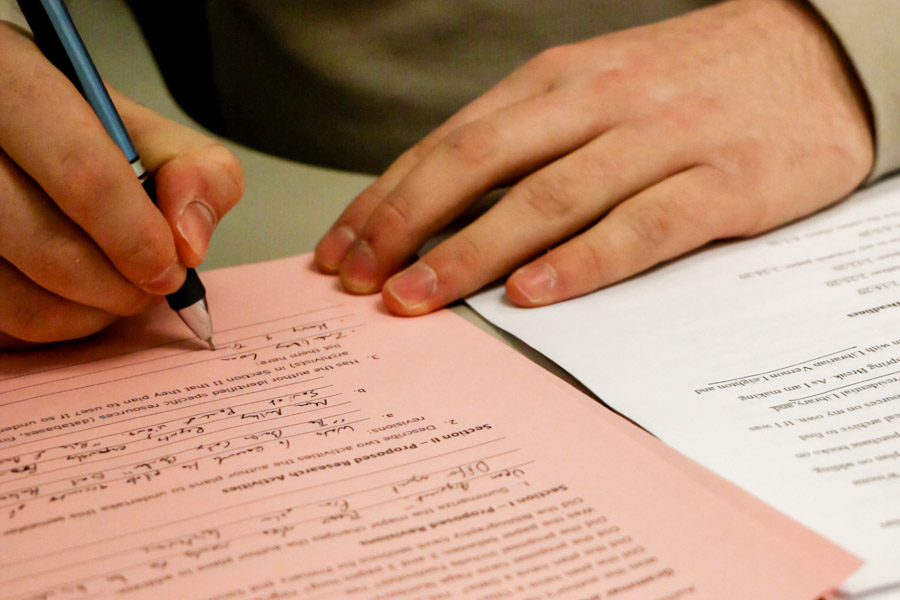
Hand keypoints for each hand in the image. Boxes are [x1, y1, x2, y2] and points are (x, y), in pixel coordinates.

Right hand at [0, 22, 243, 347]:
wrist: (10, 127)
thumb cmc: (77, 129)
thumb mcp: (148, 131)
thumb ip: (198, 173)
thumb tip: (189, 240)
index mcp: (17, 82)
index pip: (85, 174)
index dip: (138, 237)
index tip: (169, 267)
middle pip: (46, 243)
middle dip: (118, 286)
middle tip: (149, 287)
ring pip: (12, 291)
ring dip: (84, 313)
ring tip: (115, 292)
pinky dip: (46, 321)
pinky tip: (70, 298)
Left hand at [314, 0, 872, 313]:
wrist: (815, 52)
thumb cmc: (687, 83)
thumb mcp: (594, 91)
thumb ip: (528, 143)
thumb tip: (444, 210)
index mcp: (556, 81)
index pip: (450, 144)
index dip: (387, 198)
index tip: (342, 249)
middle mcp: (596, 103)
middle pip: (479, 163)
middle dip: (405, 224)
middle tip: (358, 279)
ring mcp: (659, 140)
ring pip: (548, 197)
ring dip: (472, 251)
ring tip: (418, 296)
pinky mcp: (721, 183)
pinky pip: (640, 226)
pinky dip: (581, 262)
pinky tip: (531, 294)